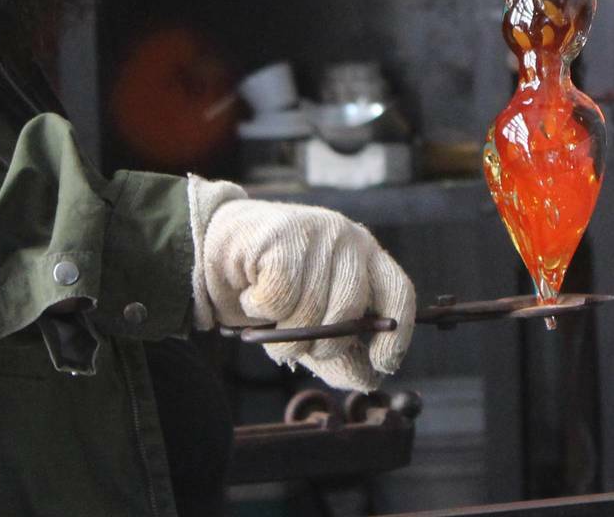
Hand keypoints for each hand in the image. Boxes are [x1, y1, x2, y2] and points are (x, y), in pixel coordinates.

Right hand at [187, 177, 414, 391]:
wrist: (214, 248)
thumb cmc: (270, 289)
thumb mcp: (312, 326)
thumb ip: (341, 353)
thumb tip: (370, 380)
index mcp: (367, 258)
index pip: (399, 293)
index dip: (396, 334)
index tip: (382, 364)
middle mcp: (349, 240)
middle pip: (350, 311)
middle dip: (322, 344)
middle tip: (296, 345)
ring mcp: (318, 233)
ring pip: (311, 309)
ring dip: (282, 332)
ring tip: (269, 317)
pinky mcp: (284, 235)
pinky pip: (279, 298)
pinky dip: (260, 308)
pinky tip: (252, 293)